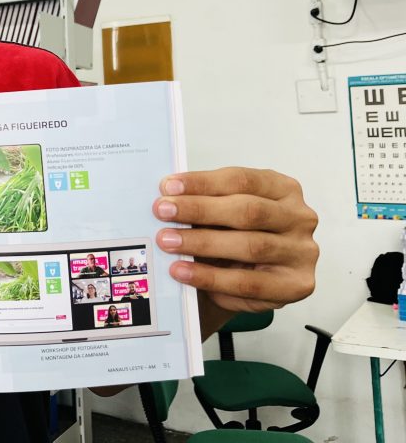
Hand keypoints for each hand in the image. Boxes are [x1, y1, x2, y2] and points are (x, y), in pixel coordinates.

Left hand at [153, 167, 318, 315]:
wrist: (240, 282)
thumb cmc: (232, 237)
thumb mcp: (221, 213)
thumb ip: (203, 202)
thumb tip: (167, 196)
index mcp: (283, 188)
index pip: (241, 179)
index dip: (203, 182)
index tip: (168, 187)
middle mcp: (300, 217)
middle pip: (248, 210)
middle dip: (200, 210)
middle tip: (162, 212)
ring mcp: (302, 252)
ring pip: (250, 246)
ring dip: (202, 243)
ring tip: (167, 242)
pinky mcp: (297, 285)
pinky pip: (249, 283)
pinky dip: (211, 277)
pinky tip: (183, 271)